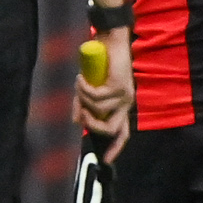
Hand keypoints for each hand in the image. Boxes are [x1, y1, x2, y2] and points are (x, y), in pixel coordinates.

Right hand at [73, 27, 133, 160]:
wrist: (110, 42)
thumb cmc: (99, 65)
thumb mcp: (88, 89)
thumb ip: (83, 105)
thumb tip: (77, 122)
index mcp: (121, 107)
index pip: (122, 133)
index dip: (115, 148)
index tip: (105, 161)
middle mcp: (125, 104)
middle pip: (111, 129)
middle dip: (93, 125)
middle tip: (81, 114)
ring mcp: (125, 95)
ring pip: (98, 110)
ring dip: (83, 99)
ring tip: (80, 84)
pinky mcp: (119, 86)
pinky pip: (95, 96)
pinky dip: (83, 88)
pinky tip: (80, 78)